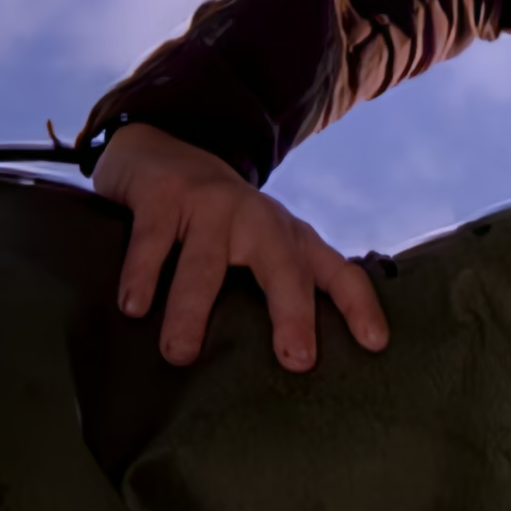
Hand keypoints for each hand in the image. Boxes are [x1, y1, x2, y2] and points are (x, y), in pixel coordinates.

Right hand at [92, 123, 387, 368]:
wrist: (165, 147)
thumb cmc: (218, 220)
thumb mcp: (257, 246)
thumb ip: (271, 290)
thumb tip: (285, 364)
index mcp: (290, 238)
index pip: (338, 272)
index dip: (360, 307)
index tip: (376, 345)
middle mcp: (260, 220)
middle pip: (283, 270)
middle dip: (292, 314)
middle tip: (296, 361)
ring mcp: (212, 206)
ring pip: (206, 265)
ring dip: (192, 311)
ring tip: (180, 355)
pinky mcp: (164, 198)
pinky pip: (153, 243)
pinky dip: (142, 276)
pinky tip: (134, 307)